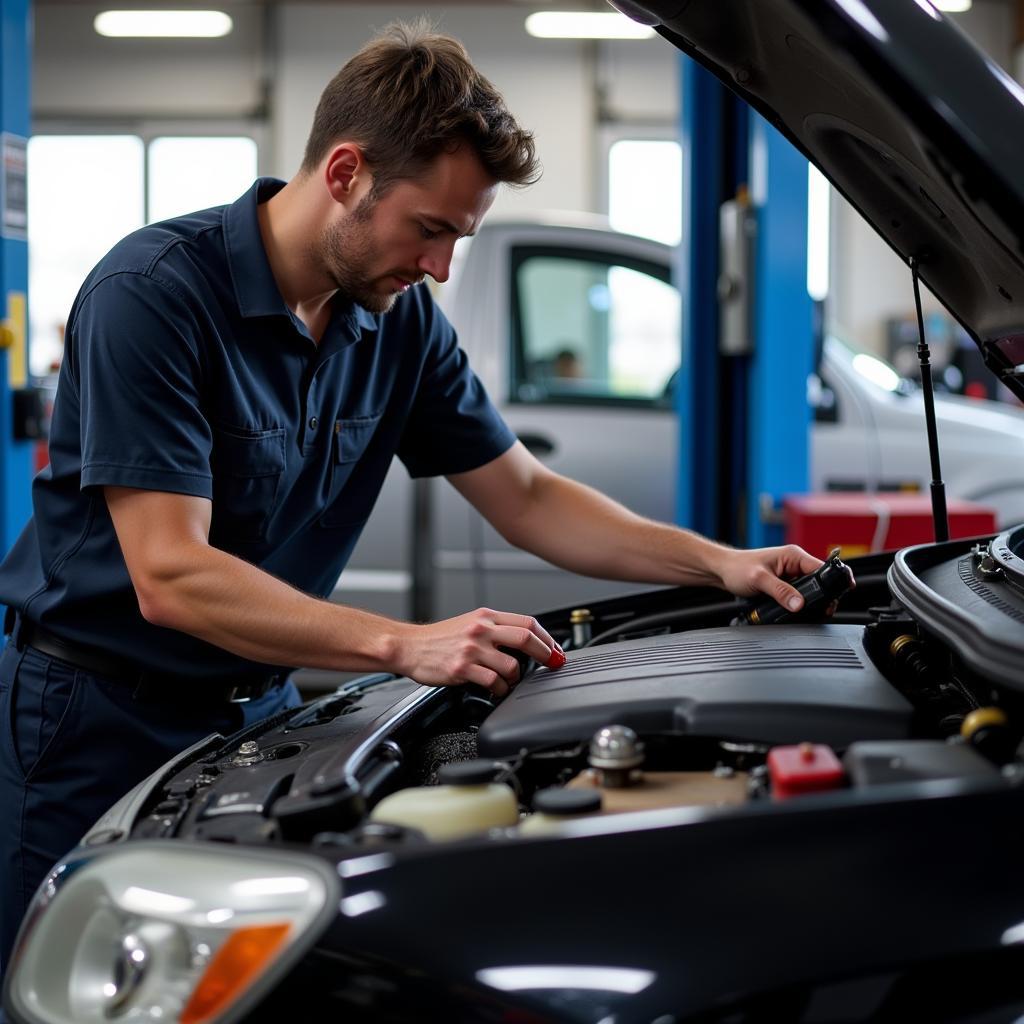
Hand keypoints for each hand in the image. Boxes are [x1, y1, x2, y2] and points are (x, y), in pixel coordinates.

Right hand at [393, 608, 560, 696]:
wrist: (408, 646)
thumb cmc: (438, 639)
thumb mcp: (470, 623)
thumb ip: (495, 629)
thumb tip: (525, 640)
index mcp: (485, 616)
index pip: (527, 622)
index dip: (547, 637)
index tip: (556, 650)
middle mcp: (481, 630)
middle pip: (526, 638)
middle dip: (546, 653)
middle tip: (553, 663)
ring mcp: (472, 649)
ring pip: (511, 665)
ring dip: (516, 677)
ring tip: (509, 680)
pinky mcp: (462, 669)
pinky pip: (494, 682)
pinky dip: (500, 689)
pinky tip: (495, 689)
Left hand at [716, 545, 827, 611]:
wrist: (723, 571)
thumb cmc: (737, 569)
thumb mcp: (759, 580)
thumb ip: (780, 591)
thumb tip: (799, 604)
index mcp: (793, 555)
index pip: (821, 568)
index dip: (832, 583)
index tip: (835, 598)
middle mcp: (795, 563)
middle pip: (820, 581)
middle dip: (823, 597)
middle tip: (824, 611)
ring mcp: (791, 574)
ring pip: (811, 590)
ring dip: (812, 602)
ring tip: (812, 613)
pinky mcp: (786, 584)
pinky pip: (800, 595)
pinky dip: (801, 604)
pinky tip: (799, 612)